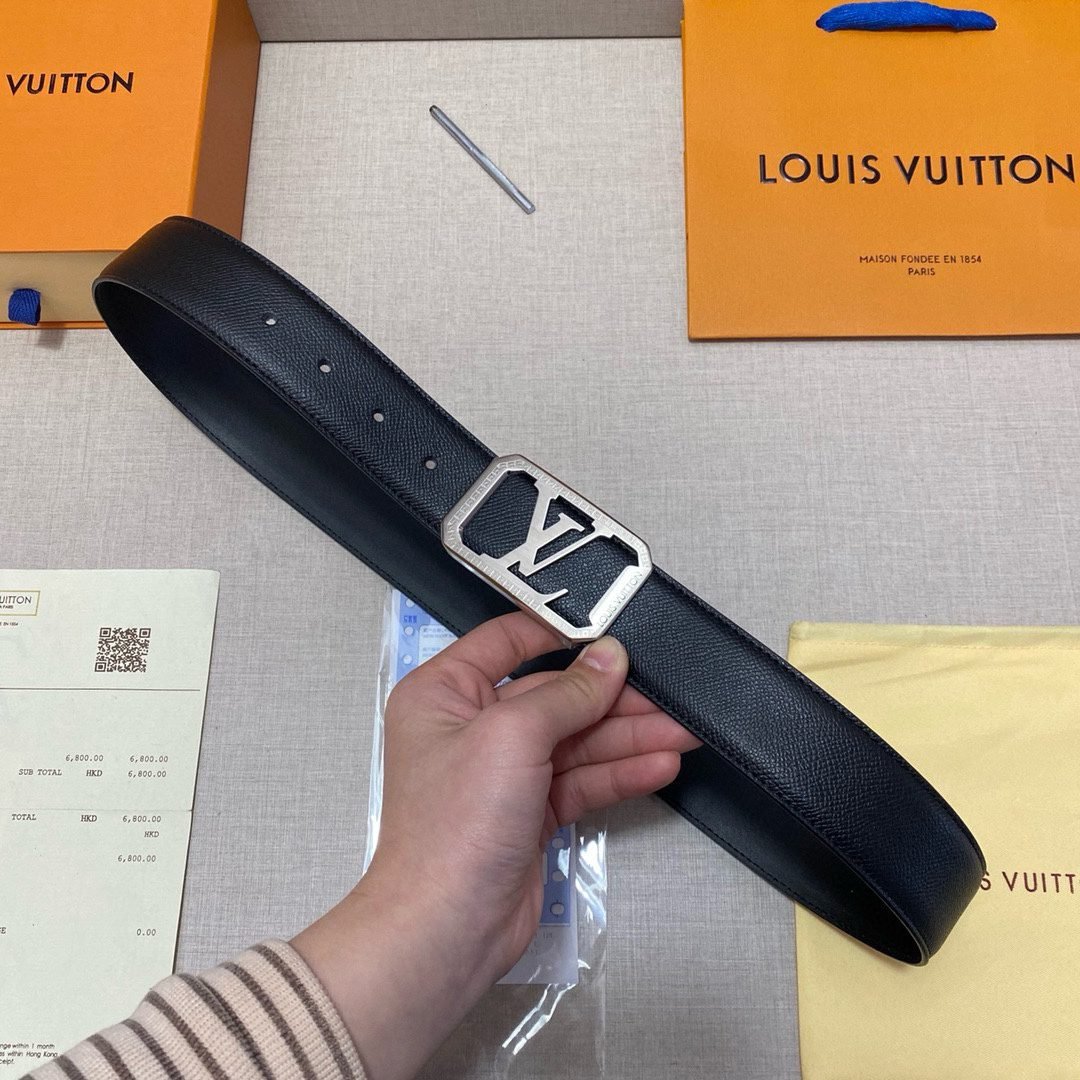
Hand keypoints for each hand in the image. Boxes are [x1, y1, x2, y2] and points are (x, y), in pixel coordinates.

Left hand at [293, 612, 697, 1079]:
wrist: (448, 927)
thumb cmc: (454, 827)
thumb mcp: (511, 736)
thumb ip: (567, 693)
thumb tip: (608, 657)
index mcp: (444, 693)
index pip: (507, 641)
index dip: (560, 632)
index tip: (611, 628)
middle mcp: (470, 727)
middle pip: (554, 695)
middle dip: (612, 697)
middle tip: (667, 693)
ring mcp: (502, 772)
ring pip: (575, 739)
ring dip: (628, 736)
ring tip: (683, 730)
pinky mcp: (529, 812)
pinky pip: (581, 779)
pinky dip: (619, 772)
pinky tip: (659, 763)